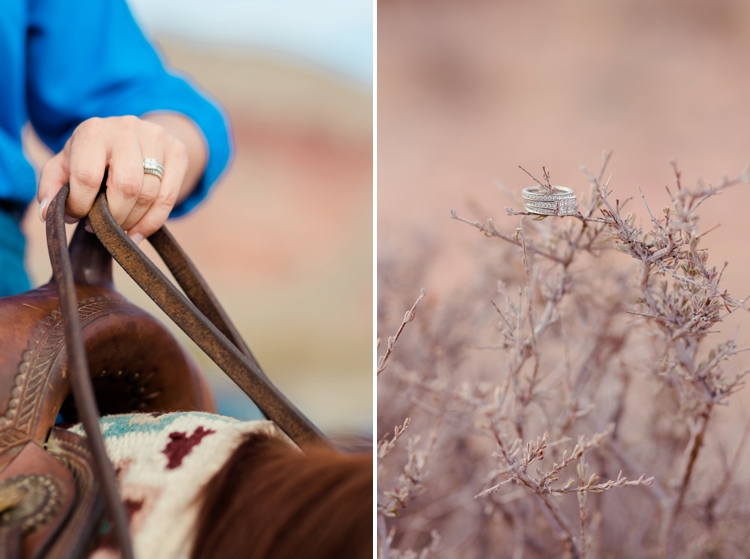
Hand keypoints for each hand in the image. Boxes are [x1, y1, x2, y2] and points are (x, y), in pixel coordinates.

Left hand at [37, 114, 205, 242]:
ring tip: (120, 230)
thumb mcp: (67, 163)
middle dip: (114, 217)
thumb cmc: (94, 155)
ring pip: (150, 195)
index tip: (79, 218)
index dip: (82, 205)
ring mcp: (156, 138)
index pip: (87, 177)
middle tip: (103, 229)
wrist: (134, 134)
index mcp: (93, 131)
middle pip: (126, 187)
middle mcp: (126, 129)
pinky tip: (139, 233)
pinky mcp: (177, 152)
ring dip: (133, 222)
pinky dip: (153, 222)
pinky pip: (169, 198)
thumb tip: (47, 213)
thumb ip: (52, 186)